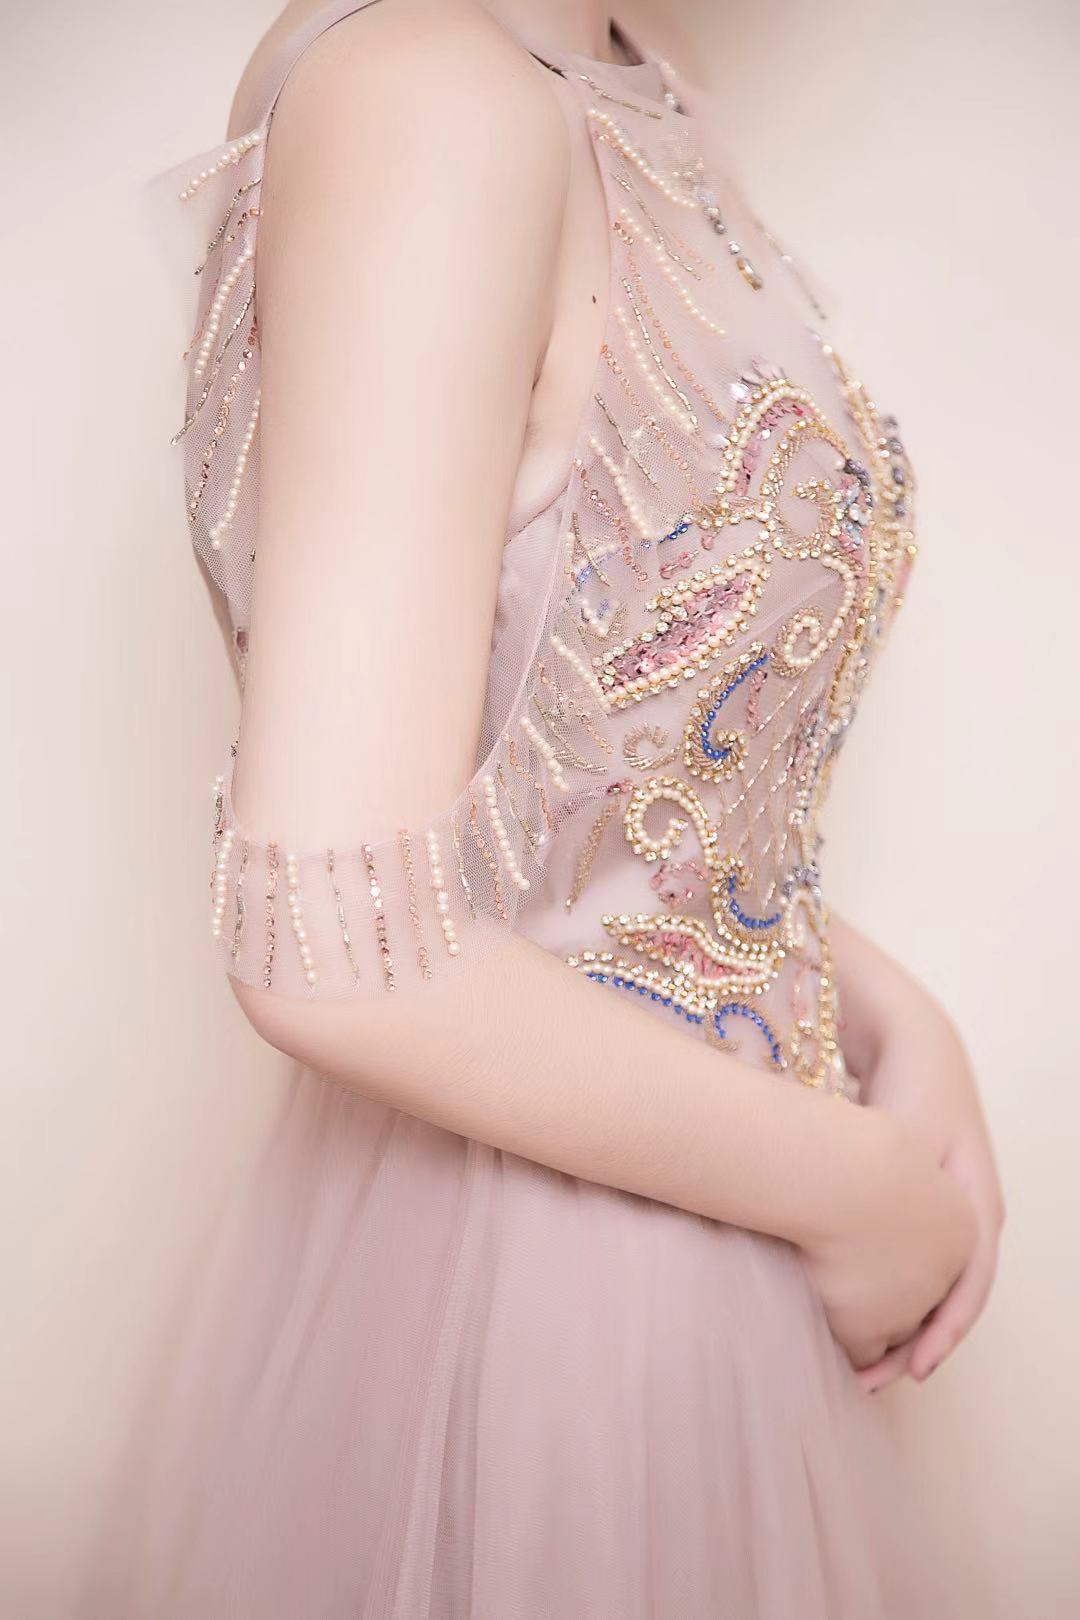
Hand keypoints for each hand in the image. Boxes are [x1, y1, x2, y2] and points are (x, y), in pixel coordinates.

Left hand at [802, 1107, 977, 1369]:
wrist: (904, 1037)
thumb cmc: (912, 1090)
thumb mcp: (909, 1148)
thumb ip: (898, 1200)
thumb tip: (879, 1264)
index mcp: (978, 1208)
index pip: (970, 1289)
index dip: (943, 1334)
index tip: (912, 1371)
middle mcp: (968, 1213)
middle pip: (950, 1295)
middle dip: (915, 1341)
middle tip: (873, 1380)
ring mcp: (943, 1204)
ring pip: (927, 1281)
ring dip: (900, 1321)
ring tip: (861, 1361)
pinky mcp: (914, 1194)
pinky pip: (905, 1257)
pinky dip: (885, 1288)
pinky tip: (851, 1307)